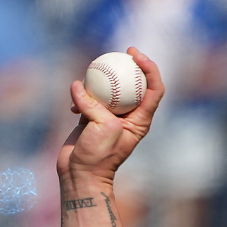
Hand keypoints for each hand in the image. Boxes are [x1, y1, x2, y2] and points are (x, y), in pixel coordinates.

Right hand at [56, 47, 165, 184]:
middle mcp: (129, 116)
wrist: (80, 173)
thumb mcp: (103, 127)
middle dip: (130, 67)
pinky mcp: (92, 118)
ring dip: (99, 81)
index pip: (154, 89)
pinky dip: (80, 97)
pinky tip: (72, 102)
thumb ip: (94, 104)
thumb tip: (78, 86)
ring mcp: (110, 117)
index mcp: (141, 119)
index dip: (150, 69)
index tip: (136, 56)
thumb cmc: (99, 155)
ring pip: (109, 90)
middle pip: (134, 85)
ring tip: (91, 75)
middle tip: (120, 53)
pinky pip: (88, 98)